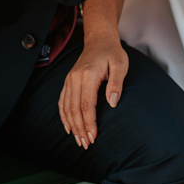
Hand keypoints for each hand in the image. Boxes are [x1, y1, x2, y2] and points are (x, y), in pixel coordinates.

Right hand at [57, 35, 127, 149]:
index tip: (93, 137)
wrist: (99, 39)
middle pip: (74, 109)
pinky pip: (62, 101)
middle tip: (86, 144)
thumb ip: (116, 84)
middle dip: (79, 129)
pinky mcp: (68, 81)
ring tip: (79, 140)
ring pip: (66, 107)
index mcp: (88, 75)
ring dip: (72, 125)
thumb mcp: (120, 65)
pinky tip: (68, 127)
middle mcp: (75, 78)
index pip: (86, 105)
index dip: (89, 123)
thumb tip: (112, 103)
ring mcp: (69, 80)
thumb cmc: (112, 52)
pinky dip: (64, 116)